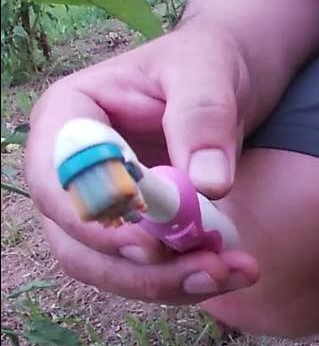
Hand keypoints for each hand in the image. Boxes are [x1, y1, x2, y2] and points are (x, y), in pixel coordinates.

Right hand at [23, 27, 258, 303]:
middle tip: (210, 270)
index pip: (58, 182)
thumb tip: (207, 185)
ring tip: (233, 272)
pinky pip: (146, 272)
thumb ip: (203, 120)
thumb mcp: (209, 73)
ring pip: (109, 268)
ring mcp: (99, 205)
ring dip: (168, 283)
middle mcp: (70, 168)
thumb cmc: (209, 62)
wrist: (234, 75)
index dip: (94, 221)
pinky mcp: (135, 230)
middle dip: (140, 268)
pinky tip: (234, 271)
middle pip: (77, 240)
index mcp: (70, 117)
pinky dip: (187, 280)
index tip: (152, 243)